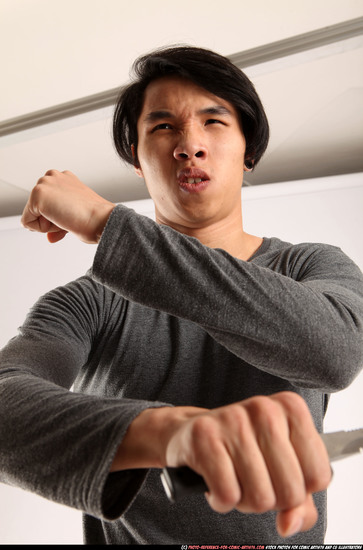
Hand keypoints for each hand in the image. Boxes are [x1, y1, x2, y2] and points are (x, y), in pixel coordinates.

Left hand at [21, 170, 114, 242]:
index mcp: (65, 179)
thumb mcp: (73, 217)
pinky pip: (27, 222)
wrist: (103, 220)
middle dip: (50, 219)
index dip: (57, 217)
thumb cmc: (96, 220)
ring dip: (48, 223)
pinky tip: (60, 220)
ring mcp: (45, 183)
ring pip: (32, 214)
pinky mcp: (38, 194)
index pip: (46, 203)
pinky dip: (41, 229)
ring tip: (67, 218)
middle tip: (70, 218)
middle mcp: (54, 176)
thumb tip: (50, 237)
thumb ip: (58, 222)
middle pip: (36, 208)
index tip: (73, 216)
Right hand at [164, 392, 330, 537]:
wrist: (190, 434)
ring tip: (234, 480)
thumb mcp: (281, 471)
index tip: (278, 475)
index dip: (299, 490)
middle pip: (291, 490)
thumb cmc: (242, 453)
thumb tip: (290, 525)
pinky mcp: (204, 435)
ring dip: (244, 502)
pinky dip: (221, 501)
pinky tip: (215, 482)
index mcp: (291, 408)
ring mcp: (233, 419)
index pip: (318, 475)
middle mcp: (265, 408)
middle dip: (271, 500)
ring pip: (260, 496)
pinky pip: (227, 494)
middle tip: (253, 481)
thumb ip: (300, 505)